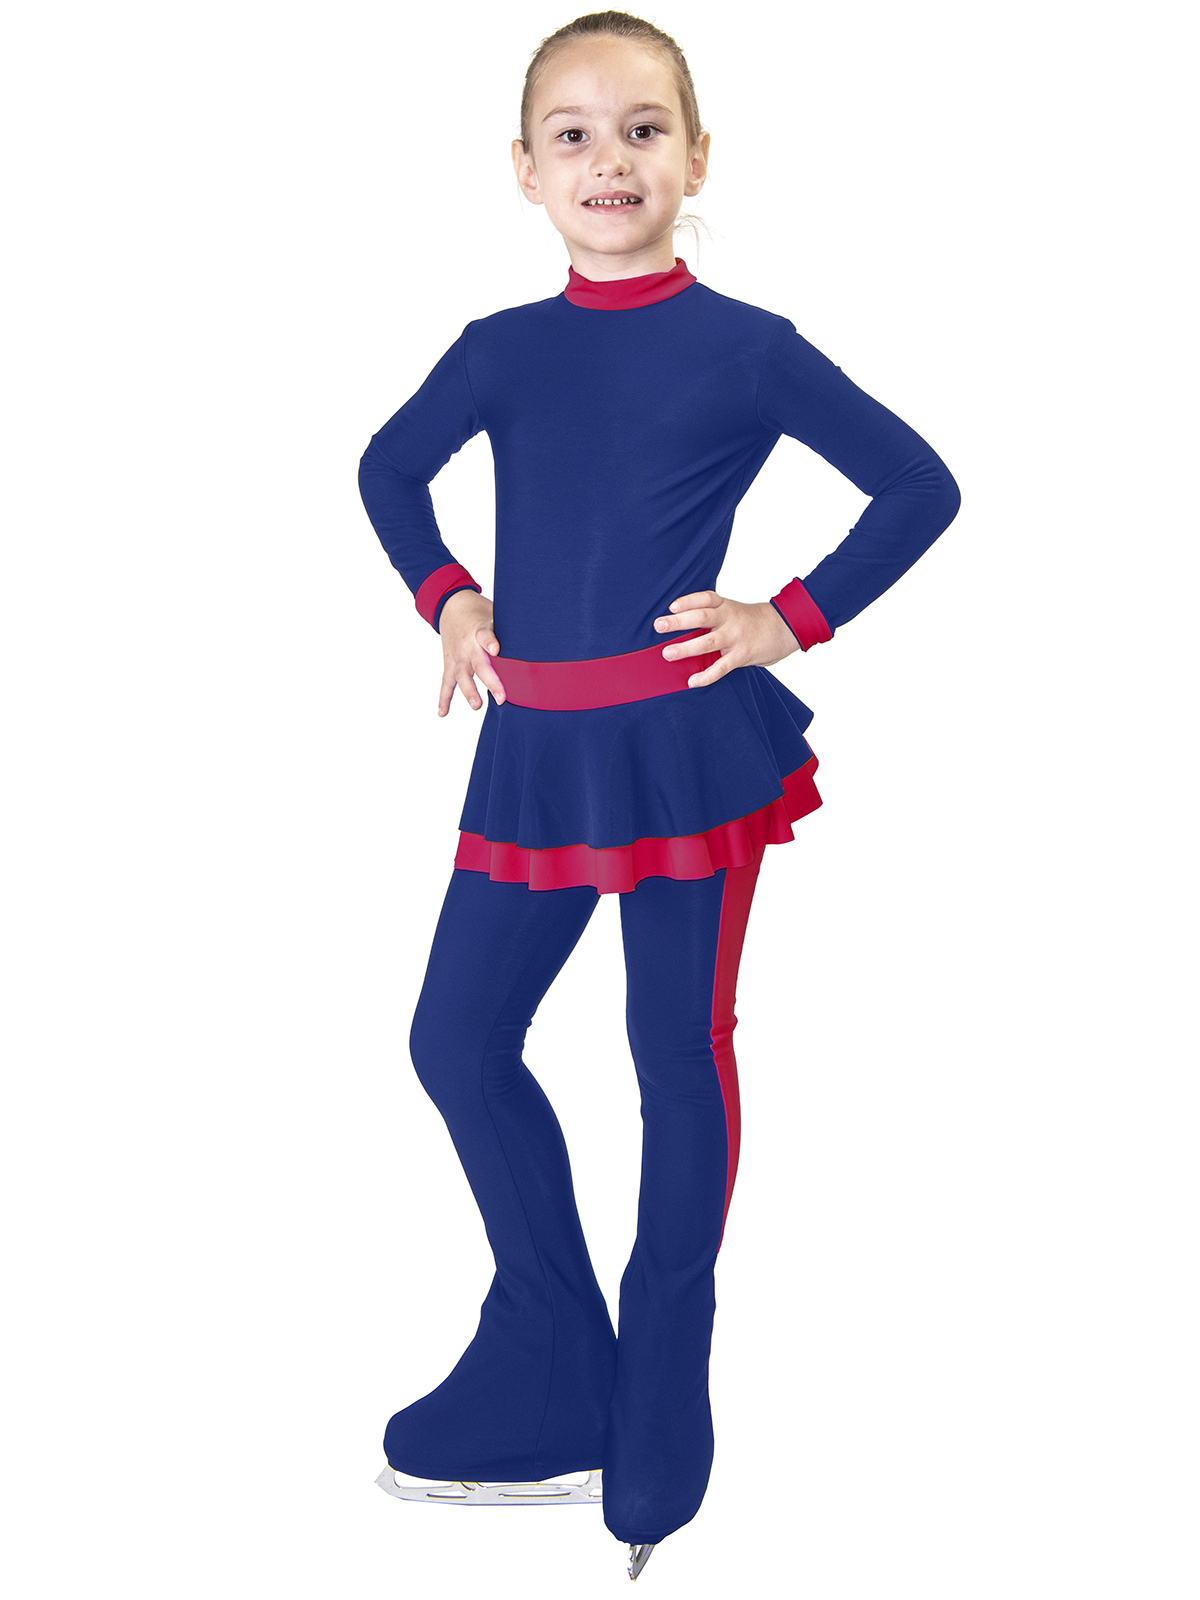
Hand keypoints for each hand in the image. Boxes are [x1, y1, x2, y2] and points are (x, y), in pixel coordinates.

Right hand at [437, 589, 506, 715]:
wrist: (451, 606)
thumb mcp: (495, 613)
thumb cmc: (480, 613)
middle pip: (479, 665)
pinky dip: (443, 699)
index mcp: (480, 630)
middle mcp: (468, 645)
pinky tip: (443, 713)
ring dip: (469, 692)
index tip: (496, 650)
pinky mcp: (449, 664)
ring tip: (477, 706)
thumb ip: (509, 629)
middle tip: (501, 698)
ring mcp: (457, 656)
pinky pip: (446, 683)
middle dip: (490, 682)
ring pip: (462, 676)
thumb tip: (539, 640)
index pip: (485, 636)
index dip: (490, 642)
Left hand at [653, 589, 799, 686]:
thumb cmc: (752, 621)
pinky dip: (706, 676)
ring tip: (667, 653)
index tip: (672, 606)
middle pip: (702, 617)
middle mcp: (729, 619)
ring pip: (708, 642)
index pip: (705, 598)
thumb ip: (712, 616)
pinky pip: (721, 667)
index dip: (688, 601)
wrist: (785, 628)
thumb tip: (679, 626)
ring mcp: (736, 638)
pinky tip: (692, 681)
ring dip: (686, 648)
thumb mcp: (733, 611)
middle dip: (679, 622)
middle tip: (659, 625)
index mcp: (725, 606)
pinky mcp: (742, 656)